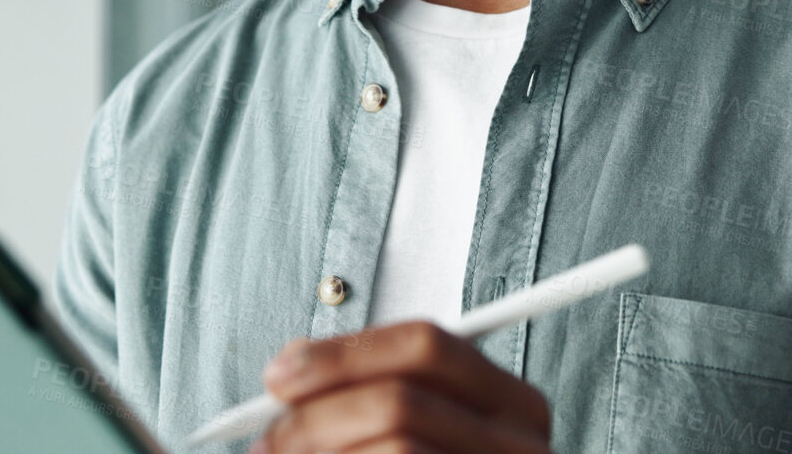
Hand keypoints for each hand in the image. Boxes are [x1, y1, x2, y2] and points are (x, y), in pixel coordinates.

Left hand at [251, 320, 551, 453]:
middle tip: (269, 441)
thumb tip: (292, 369)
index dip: (342, 356)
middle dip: (315, 418)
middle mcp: (522, 449)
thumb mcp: (412, 436)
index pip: (427, 346)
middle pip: (401, 400)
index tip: (279, 376)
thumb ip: (365, 395)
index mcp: (511, 407)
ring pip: (397, 447)